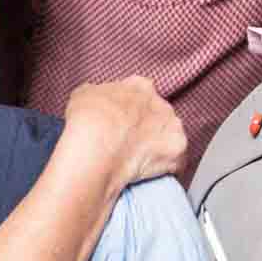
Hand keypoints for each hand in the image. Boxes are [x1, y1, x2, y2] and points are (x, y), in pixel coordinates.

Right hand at [60, 78, 187, 198]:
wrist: (98, 145)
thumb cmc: (88, 119)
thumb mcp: (83, 95)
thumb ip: (96, 94)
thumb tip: (96, 100)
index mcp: (138, 86)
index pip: (142, 93)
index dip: (133, 108)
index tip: (124, 119)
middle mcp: (160, 102)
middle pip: (159, 114)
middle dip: (149, 126)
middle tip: (130, 141)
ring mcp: (172, 125)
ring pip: (170, 136)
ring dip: (160, 145)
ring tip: (140, 160)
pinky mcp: (179, 149)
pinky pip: (178, 161)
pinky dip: (168, 168)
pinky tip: (152, 173)